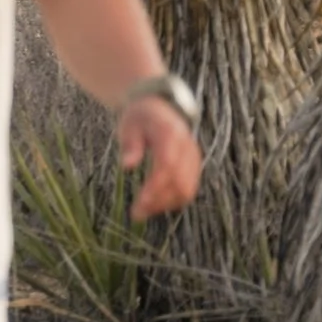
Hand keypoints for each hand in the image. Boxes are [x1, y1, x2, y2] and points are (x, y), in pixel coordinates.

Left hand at [117, 96, 200, 221]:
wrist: (159, 107)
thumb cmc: (140, 117)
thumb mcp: (129, 125)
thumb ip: (130, 145)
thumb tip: (127, 166)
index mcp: (171, 134)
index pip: (167, 166)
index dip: (155, 187)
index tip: (140, 202)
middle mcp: (188, 148)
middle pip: (180, 182)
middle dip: (159, 201)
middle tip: (136, 213)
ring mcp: (194, 158)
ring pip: (187, 190)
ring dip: (165, 205)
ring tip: (142, 212)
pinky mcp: (195, 167)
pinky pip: (189, 189)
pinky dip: (173, 201)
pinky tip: (154, 205)